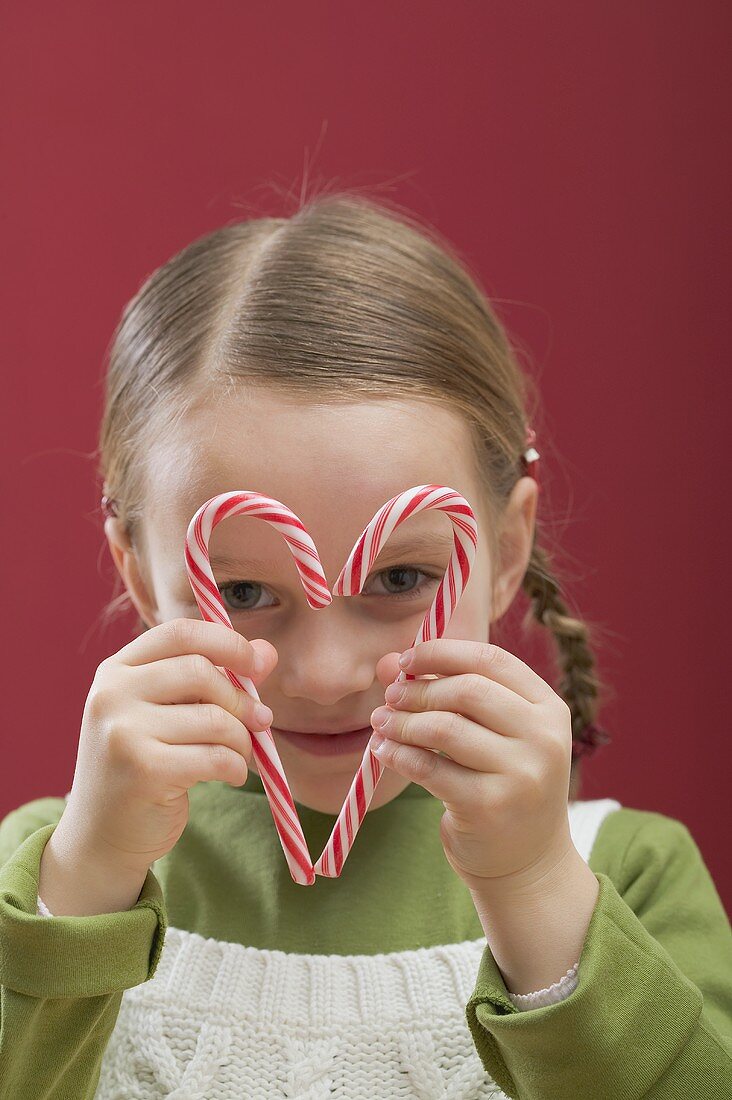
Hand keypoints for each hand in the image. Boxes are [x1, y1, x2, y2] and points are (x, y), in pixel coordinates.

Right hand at [56, 618, 277, 877]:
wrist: (101, 837)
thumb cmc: (144, 767)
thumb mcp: (171, 714)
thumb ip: (215, 679)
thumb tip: (268, 652)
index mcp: (117, 670)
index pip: (181, 632)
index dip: (227, 642)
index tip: (257, 665)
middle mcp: (112, 694)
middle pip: (201, 672)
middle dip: (242, 700)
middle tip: (260, 722)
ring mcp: (122, 731)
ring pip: (214, 719)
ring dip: (242, 740)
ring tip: (239, 755)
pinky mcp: (142, 770)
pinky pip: (215, 756)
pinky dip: (236, 767)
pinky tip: (231, 775)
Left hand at [370, 640, 576, 894]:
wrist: (528, 861)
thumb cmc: (503, 782)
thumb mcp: (491, 732)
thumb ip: (447, 690)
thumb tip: (386, 662)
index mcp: (549, 708)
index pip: (491, 660)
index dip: (442, 652)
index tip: (406, 660)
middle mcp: (543, 738)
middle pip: (467, 690)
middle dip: (419, 689)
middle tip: (390, 696)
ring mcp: (521, 774)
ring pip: (445, 728)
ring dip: (403, 722)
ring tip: (382, 723)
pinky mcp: (489, 807)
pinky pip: (429, 768)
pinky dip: (398, 755)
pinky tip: (383, 751)